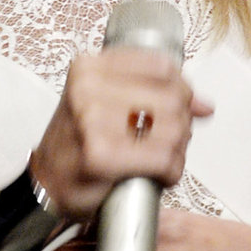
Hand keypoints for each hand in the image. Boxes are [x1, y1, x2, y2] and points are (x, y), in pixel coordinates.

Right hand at [29, 50, 212, 220]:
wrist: (45, 185)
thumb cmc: (78, 144)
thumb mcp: (106, 102)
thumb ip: (155, 94)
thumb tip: (204, 104)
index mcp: (90, 66)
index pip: (163, 65)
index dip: (180, 89)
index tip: (174, 107)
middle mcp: (89, 87)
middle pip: (174, 97)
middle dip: (181, 124)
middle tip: (164, 141)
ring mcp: (93, 121)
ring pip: (174, 129)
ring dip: (177, 151)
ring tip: (158, 158)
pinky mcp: (100, 156)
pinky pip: (163, 160)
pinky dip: (170, 172)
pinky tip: (156, 176)